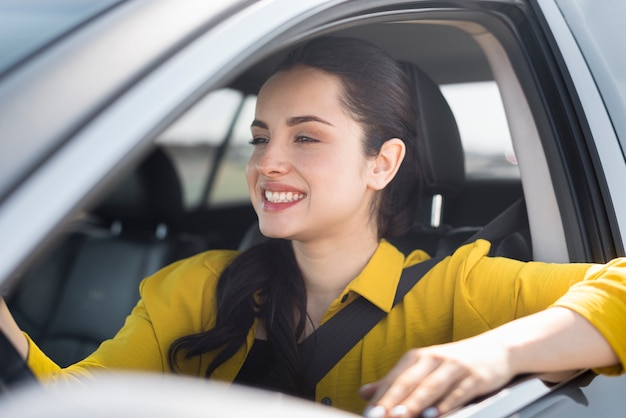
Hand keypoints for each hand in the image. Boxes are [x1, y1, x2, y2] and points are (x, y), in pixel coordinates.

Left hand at [360, 337, 513, 417]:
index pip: (394, 378)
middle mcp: (433, 358)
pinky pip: (458, 392)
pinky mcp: (475, 376)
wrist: (497, 349)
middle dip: (392, 400)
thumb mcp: (424, 368)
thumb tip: (364, 393)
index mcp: (417, 357)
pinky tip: (436, 414)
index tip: (368, 413)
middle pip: (409, 382)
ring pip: (431, 386)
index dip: (380, 396)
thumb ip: (396, 381)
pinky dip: (446, 404)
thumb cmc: (455, 363)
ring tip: (400, 416)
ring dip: (415, 403)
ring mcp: (454, 367)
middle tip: (379, 416)